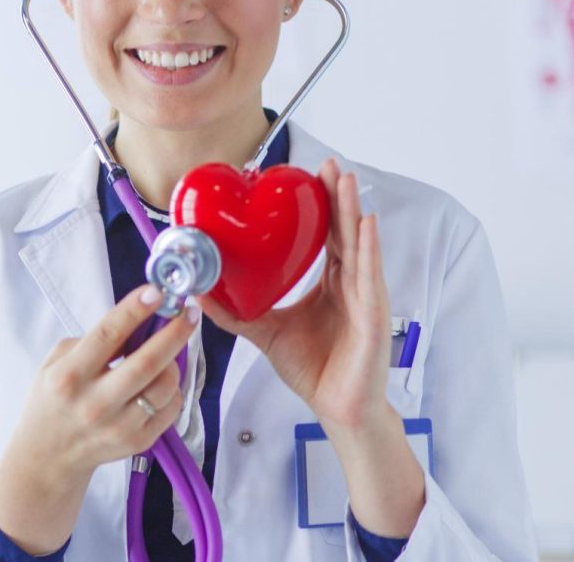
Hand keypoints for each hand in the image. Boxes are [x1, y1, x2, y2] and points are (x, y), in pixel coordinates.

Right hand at [11, 283, 199, 477]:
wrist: (48, 457)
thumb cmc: (53, 398)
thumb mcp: (57, 361)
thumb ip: (93, 340)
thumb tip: (138, 320)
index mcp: (70, 375)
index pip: (107, 335)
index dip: (134, 310)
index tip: (157, 291)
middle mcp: (94, 403)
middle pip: (146, 363)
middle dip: (174, 332)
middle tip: (190, 311)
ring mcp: (118, 427)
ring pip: (164, 387)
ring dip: (174, 361)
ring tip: (168, 351)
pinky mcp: (137, 442)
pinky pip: (170, 408)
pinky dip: (173, 389)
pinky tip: (161, 380)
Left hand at [198, 158, 391, 429]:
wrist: (338, 409)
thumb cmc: (314, 369)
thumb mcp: (266, 331)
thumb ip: (236, 312)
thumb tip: (200, 293)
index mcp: (330, 284)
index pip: (326, 237)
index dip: (320, 207)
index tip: (308, 178)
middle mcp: (350, 284)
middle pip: (344, 231)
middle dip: (337, 196)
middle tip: (326, 164)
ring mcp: (365, 298)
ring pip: (358, 246)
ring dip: (352, 211)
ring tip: (345, 180)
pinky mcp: (373, 317)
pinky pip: (370, 277)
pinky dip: (369, 249)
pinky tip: (366, 224)